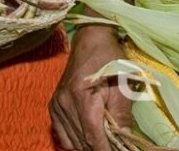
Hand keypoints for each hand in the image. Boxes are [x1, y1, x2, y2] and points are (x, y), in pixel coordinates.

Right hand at [50, 26, 130, 150]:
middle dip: (99, 148)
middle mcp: (64, 102)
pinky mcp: (54, 105)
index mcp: (82, 95)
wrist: (91, 38)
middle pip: (81, 140)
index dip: (104, 150)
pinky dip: (76, 140)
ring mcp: (56, 105)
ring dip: (88, 145)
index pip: (92, 135)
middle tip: (115, 147)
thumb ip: (122, 115)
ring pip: (72, 140)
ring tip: (104, 142)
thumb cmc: (111, 58)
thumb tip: (124, 140)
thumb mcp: (123, 84)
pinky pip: (62, 134)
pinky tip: (88, 136)